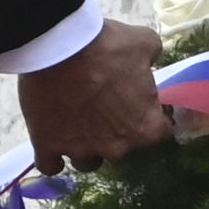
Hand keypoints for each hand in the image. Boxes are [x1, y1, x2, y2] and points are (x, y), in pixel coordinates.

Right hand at [16, 16, 172, 167]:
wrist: (59, 47)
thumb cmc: (107, 47)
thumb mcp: (144, 43)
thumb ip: (152, 57)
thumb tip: (149, 59)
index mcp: (144, 127)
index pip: (160, 133)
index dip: (153, 117)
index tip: (142, 102)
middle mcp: (115, 148)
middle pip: (122, 149)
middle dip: (117, 132)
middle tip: (105, 106)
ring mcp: (80, 150)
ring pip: (87, 162)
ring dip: (86, 147)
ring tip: (77, 125)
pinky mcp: (47, 146)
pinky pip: (50, 166)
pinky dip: (52, 157)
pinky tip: (52, 143)